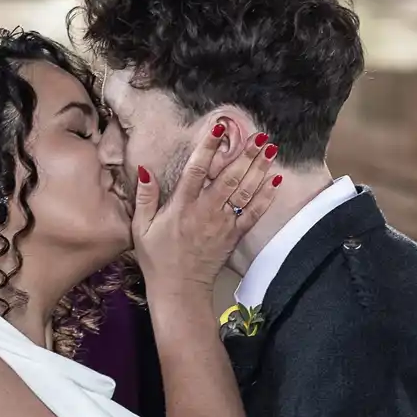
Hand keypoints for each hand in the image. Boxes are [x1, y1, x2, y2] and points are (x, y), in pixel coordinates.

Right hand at [132, 127, 281, 292]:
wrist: (179, 289)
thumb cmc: (157, 258)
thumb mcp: (141, 228)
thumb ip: (145, 197)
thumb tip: (145, 169)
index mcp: (182, 206)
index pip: (196, 170)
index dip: (208, 147)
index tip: (219, 127)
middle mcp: (205, 211)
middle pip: (229, 177)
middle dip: (245, 154)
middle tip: (259, 135)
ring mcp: (222, 224)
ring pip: (244, 192)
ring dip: (259, 170)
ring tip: (271, 150)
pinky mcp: (233, 236)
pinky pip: (252, 214)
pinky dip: (265, 198)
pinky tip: (275, 182)